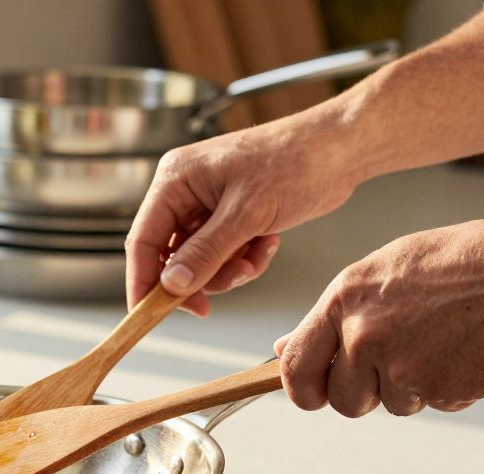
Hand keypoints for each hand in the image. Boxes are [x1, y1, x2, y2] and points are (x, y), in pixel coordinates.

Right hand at [125, 114, 360, 314]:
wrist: (340, 150)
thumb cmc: (295, 162)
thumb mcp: (246, 213)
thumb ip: (205, 252)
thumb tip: (172, 285)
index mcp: (176, 179)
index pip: (143, 240)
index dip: (143, 281)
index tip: (147, 313)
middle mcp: (185, 192)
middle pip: (172, 255)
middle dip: (203, 275)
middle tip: (230, 283)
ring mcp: (208, 205)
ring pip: (201, 260)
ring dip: (229, 269)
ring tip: (257, 257)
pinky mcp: (232, 215)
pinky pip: (224, 254)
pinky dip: (245, 259)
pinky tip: (268, 244)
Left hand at [274, 211, 483, 416]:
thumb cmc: (465, 262)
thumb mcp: (385, 271)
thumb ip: (336, 315)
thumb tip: (286, 346)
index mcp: (344, 300)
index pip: (296, 366)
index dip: (302, 389)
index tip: (313, 394)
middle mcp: (363, 334)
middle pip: (342, 400)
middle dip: (366, 395)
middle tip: (398, 365)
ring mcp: (400, 365)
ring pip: (391, 406)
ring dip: (414, 389)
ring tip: (443, 343)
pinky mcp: (438, 388)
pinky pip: (434, 405)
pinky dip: (450, 389)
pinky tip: (467, 351)